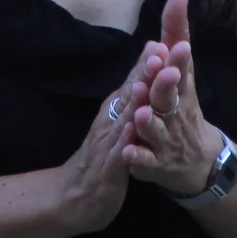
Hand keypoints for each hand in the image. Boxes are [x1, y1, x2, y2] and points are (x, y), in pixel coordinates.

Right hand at [59, 41, 165, 233]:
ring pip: (124, 119)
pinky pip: (119, 153)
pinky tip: (133, 130)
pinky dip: (125, 140)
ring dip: (137, 101)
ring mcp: (107, 144)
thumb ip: (130, 96)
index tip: (162, 41)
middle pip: (129, 94)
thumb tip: (145, 65)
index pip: (132, 82)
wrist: (74, 196)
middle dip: (145, 73)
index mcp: (115, 111)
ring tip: (148, 84)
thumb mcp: (117, 123)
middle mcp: (110, 122)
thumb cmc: (100, 156)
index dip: (147, 63)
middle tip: (160, 51)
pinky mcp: (109, 169)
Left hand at [123, 0, 221, 197]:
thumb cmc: (184, 108)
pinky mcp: (155, 163)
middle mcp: (176, 113)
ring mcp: (166, 139)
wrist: (199, 161)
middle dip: (164, 85)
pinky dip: (138, 157)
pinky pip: (145, 161)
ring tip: (139, 113)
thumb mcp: (182, 72)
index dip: (179, 58)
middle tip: (159, 71)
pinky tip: (128, 153)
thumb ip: (176, 34)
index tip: (177, 45)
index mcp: (181, 89)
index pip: (181, 69)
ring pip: (156, 130)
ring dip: (148, 121)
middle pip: (170, 98)